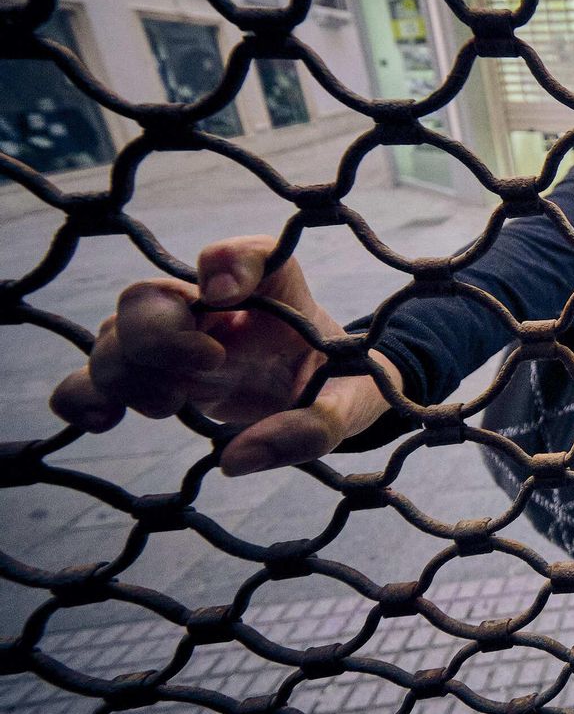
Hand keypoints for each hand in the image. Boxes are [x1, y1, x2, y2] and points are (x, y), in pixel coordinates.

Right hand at [49, 235, 396, 474]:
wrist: (328, 390)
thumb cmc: (340, 383)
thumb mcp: (352, 406)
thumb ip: (312, 428)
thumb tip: (235, 460)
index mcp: (276, 289)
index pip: (243, 253)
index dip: (227, 263)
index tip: (230, 296)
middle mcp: (213, 304)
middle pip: (147, 297)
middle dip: (161, 339)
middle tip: (208, 368)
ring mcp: (174, 338)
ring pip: (112, 334)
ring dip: (128, 375)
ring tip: (172, 405)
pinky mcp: (150, 376)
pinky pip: (89, 376)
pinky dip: (81, 396)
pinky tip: (104, 421)